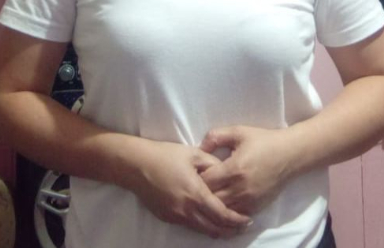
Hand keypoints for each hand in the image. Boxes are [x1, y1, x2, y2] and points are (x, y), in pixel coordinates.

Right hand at [129, 140, 252, 238]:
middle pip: (214, 229)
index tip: (247, 219)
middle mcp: (187, 210)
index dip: (236, 220)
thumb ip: (212, 163)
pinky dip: (202, 225)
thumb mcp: (193, 153)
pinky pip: (189, 225)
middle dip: (230, 230)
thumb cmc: (165, 155)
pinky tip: (207, 217)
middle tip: (242, 226)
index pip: (222, 215)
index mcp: (196, 194)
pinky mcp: (167, 217)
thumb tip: (226, 172)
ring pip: (201, 230)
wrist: (136, 165)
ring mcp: (176, 216)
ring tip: (228, 225)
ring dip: (216, 230)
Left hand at [200, 125, 294, 215]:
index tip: (195, 171)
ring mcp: (249, 200)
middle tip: (199, 183)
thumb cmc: (263, 140)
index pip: (206, 181)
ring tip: (210, 192)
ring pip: (222, 210)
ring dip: (213, 203)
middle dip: (202, 192)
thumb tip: (199, 147)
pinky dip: (226, 210)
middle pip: (211, 199)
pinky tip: (224, 200)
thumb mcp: (238, 132)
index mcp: (234, 168)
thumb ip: (216, 136)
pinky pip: (235, 215)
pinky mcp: (256, 207)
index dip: (197, 177)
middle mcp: (241, 188)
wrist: (290, 154)